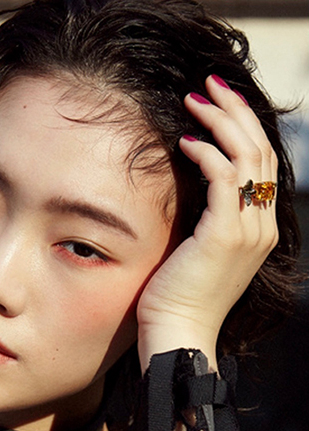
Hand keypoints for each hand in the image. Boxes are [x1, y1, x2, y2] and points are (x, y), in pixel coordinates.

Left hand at [136, 74, 278, 372]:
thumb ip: (206, 218)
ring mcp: (248, 230)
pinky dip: (206, 153)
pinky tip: (183, 141)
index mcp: (259, 229)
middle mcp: (262, 226)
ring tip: (193, 99)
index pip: (263, 164)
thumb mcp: (199, 251)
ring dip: (220, 122)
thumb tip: (190, 185)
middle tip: (208, 85)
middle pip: (261, 151)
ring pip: (247, 157)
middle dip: (235, 111)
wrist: (178, 334)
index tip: (216, 104)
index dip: (243, 128)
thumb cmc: (178, 297)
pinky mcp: (225, 235)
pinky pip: (224, 178)